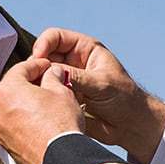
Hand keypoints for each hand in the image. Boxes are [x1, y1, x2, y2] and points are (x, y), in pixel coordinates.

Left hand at [0, 58, 83, 163]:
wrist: (61, 159)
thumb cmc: (60, 125)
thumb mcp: (62, 91)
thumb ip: (53, 78)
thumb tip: (52, 74)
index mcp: (7, 90)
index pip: (20, 68)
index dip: (37, 65)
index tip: (47, 66)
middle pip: (12, 88)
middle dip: (30, 83)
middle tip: (47, 82)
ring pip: (11, 107)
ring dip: (26, 102)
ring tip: (46, 103)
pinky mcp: (5, 144)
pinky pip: (13, 124)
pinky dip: (23, 119)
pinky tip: (40, 121)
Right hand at [31, 28, 164, 163]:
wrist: (131, 126)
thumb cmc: (125, 100)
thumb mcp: (102, 84)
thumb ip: (78, 77)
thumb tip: (52, 72)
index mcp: (85, 49)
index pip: (56, 37)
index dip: (43, 44)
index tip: (38, 58)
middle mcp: (74, 62)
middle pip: (45, 55)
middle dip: (37, 64)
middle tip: (33, 78)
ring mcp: (68, 80)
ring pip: (43, 75)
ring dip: (37, 81)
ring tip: (36, 91)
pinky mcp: (64, 97)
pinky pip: (46, 92)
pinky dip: (41, 95)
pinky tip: (39, 103)